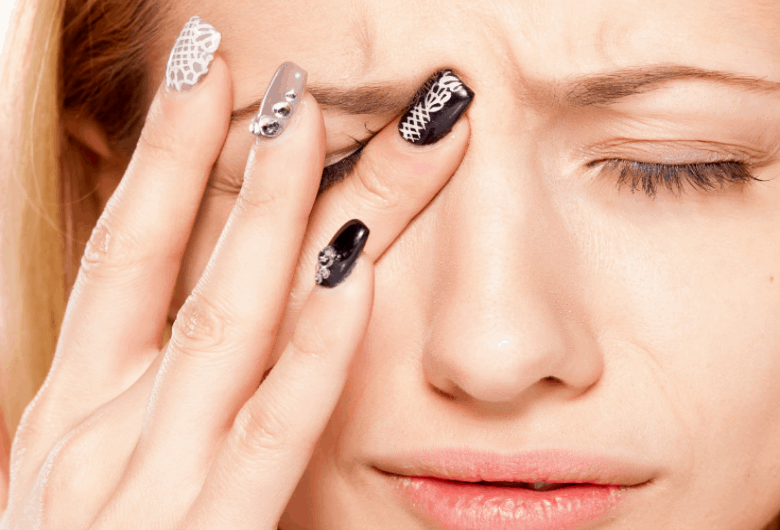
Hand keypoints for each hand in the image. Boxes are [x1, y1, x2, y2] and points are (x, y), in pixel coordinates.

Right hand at [0, 53, 468, 528]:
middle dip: (225, 160)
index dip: (162, 158)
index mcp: (78, 411)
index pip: (127, 251)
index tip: (205, 79)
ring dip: (269, 217)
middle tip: (276, 75)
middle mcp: (106, 430)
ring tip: (307, 122)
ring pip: (225, 321)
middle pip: (181, 264)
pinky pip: (273, 429)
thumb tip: (214, 316)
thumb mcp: (95, 471)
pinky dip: (314, 347)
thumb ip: (147, 395)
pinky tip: (352, 273)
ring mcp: (152, 483)